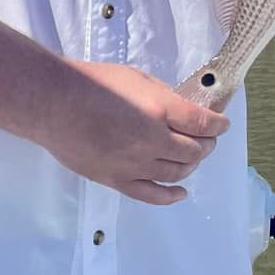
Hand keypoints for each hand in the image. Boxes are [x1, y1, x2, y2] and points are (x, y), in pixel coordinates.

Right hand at [38, 58, 230, 205]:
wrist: (53, 103)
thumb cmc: (93, 82)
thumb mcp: (136, 78)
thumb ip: (163, 97)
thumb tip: (182, 110)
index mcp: (159, 110)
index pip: (202, 123)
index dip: (218, 125)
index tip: (221, 124)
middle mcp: (152, 141)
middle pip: (194, 151)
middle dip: (206, 144)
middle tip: (206, 138)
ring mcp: (134, 164)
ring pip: (177, 173)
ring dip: (191, 165)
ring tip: (192, 157)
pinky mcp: (117, 180)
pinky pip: (151, 195)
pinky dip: (171, 196)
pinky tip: (181, 192)